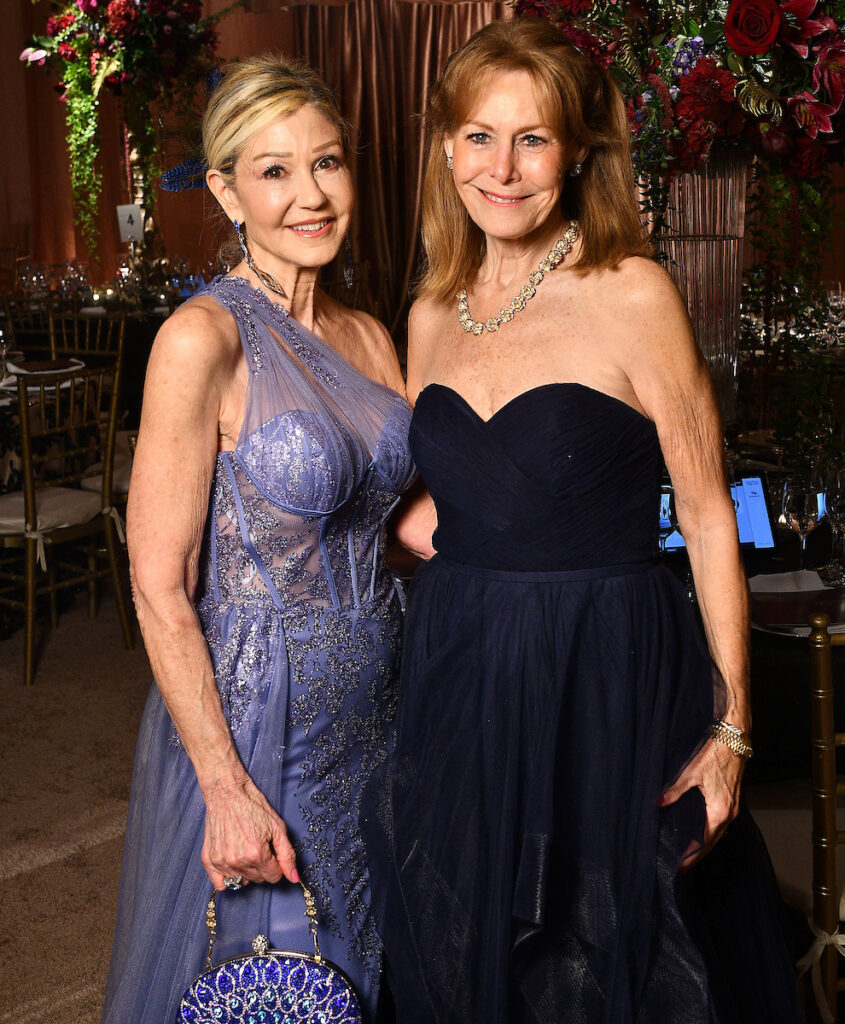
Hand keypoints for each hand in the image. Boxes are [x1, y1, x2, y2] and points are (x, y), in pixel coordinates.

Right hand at [201, 778, 299, 890]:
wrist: (227, 793)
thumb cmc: (252, 806)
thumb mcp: (277, 827)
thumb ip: (287, 855)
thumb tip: (294, 878)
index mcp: (256, 854)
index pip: (274, 877)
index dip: (277, 865)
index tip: (272, 852)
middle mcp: (237, 862)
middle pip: (258, 880)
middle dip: (263, 867)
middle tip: (259, 847)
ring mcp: (221, 862)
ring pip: (241, 882)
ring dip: (247, 871)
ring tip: (245, 850)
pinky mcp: (208, 860)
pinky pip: (220, 884)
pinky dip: (228, 878)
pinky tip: (233, 864)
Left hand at [660, 735, 744, 868]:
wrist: (735, 739)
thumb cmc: (715, 754)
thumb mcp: (692, 772)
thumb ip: (675, 790)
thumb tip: (658, 802)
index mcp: (720, 810)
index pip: (704, 840)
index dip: (692, 853)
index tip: (681, 866)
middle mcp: (730, 813)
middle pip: (713, 841)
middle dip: (698, 854)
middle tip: (683, 866)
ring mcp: (734, 807)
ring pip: (719, 833)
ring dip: (706, 844)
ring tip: (691, 853)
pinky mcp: (733, 800)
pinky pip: (722, 823)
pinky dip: (712, 832)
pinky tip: (703, 831)